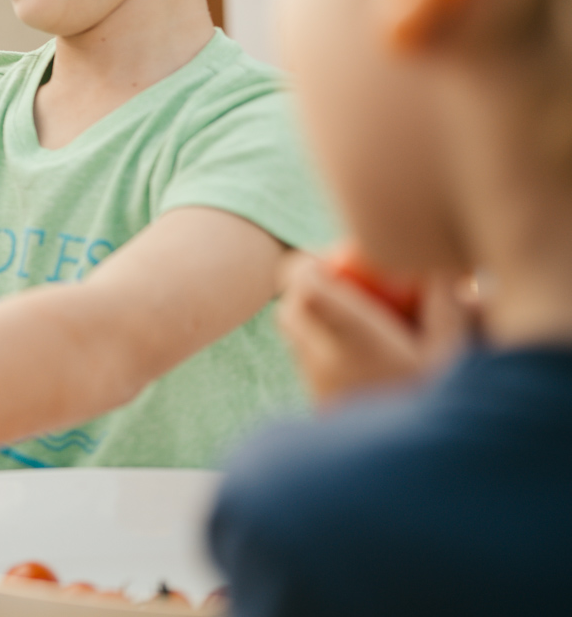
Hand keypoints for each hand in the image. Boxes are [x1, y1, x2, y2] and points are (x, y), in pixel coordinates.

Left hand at [277, 251, 470, 407]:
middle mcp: (320, 357)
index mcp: (350, 335)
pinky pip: (308, 367)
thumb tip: (438, 269)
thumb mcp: (454, 351)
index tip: (347, 266)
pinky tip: (365, 366)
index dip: (314, 264)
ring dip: (319, 326)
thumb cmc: (441, 404)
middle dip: (313, 293)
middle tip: (354, 296)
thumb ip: (444, 303)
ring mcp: (314, 385)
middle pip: (289, 306)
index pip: (300, 279)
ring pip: (295, 338)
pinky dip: (325, 356)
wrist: (418, 480)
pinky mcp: (317, 409)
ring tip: (364, 333)